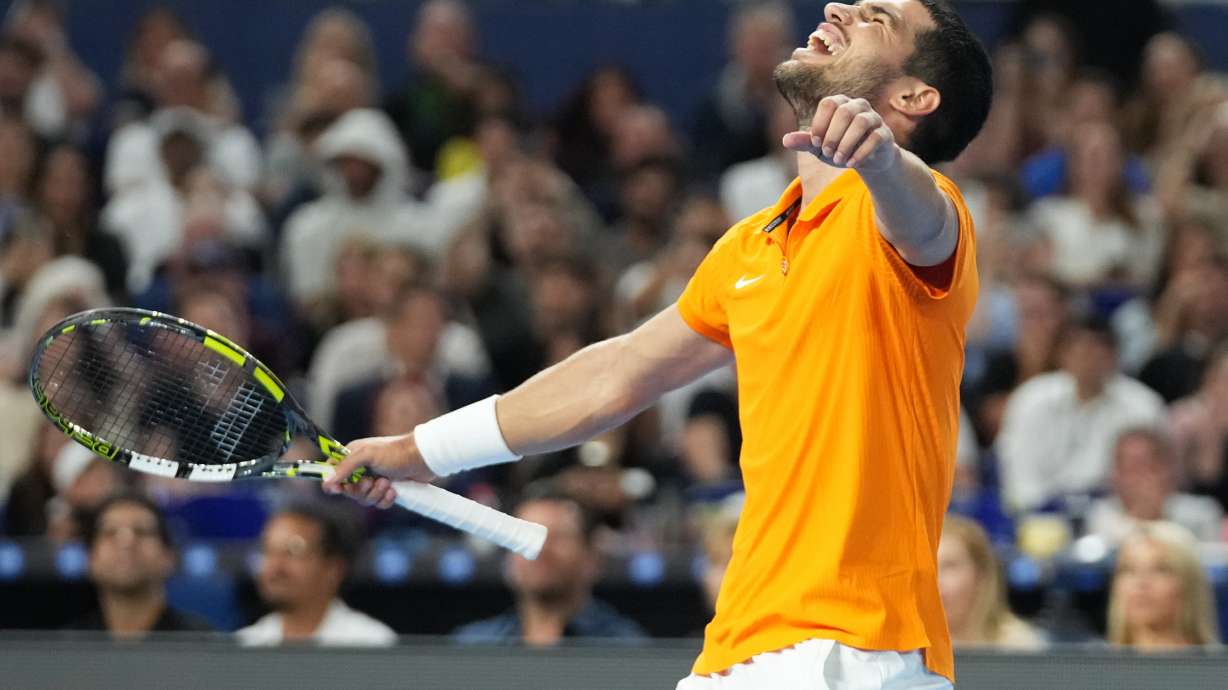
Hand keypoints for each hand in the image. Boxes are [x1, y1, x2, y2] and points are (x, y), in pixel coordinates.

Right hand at [320, 433, 436, 508]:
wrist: (424, 458)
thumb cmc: (396, 452)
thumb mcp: (367, 455)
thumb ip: (345, 467)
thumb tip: (327, 482)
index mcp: (353, 457)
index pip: (333, 473)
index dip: (333, 483)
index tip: (336, 490)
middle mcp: (361, 469)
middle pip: (349, 491)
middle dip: (361, 490)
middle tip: (371, 482)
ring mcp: (374, 480)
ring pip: (364, 500)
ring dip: (375, 494)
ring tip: (387, 483)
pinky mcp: (387, 490)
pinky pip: (378, 504)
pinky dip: (386, 500)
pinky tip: (394, 490)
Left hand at [782, 95, 899, 172]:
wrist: (865, 160)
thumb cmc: (839, 147)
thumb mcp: (820, 146)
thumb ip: (804, 142)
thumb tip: (784, 140)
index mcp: (840, 104)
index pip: (828, 103)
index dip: (820, 124)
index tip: (815, 143)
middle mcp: (858, 106)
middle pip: (844, 112)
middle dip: (832, 135)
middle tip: (827, 153)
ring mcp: (873, 118)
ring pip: (861, 122)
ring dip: (846, 143)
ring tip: (838, 160)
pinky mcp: (885, 133)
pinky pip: (875, 137)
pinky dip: (861, 152)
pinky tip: (850, 163)